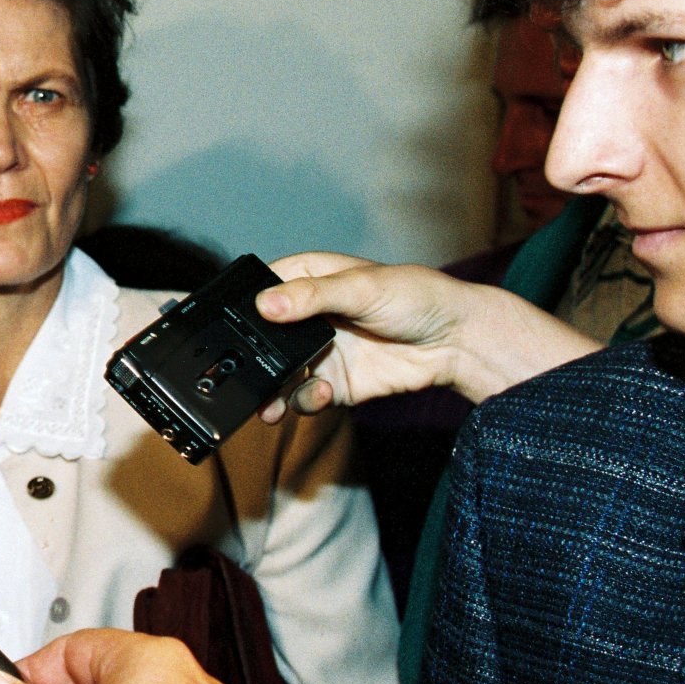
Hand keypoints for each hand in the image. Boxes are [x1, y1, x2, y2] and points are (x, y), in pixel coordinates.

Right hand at [254, 251, 598, 415]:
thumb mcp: (363, 287)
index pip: (261, 290)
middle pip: (261, 339)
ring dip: (269, 390)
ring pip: (276, 373)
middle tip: (240, 374)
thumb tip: (268, 304)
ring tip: (268, 403)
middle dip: (249, 359)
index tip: (227, 326)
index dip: (242, 308)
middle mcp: (306, 317)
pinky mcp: (333, 382)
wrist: (457, 342)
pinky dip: (303, 400)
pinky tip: (316, 394)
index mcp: (308, 280)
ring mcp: (318, 352)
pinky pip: (303, 395)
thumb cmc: (418, 297)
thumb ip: (314, 296)